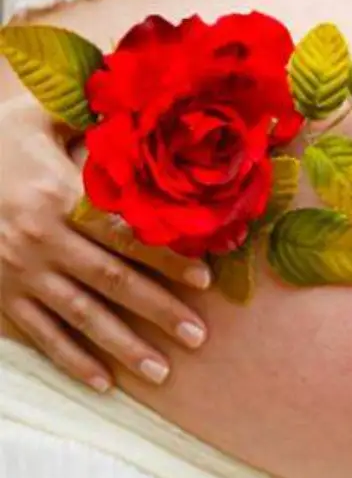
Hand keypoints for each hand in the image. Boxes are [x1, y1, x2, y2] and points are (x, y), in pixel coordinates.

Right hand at [0, 98, 211, 390]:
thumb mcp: (31, 114)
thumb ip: (86, 112)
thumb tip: (138, 93)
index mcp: (58, 195)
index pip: (125, 232)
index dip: (167, 256)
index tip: (206, 277)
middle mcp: (40, 239)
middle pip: (112, 280)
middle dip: (159, 310)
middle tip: (199, 336)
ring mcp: (19, 271)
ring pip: (80, 315)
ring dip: (123, 345)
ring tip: (162, 371)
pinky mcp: (0, 295)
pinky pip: (40, 333)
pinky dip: (71, 360)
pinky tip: (102, 383)